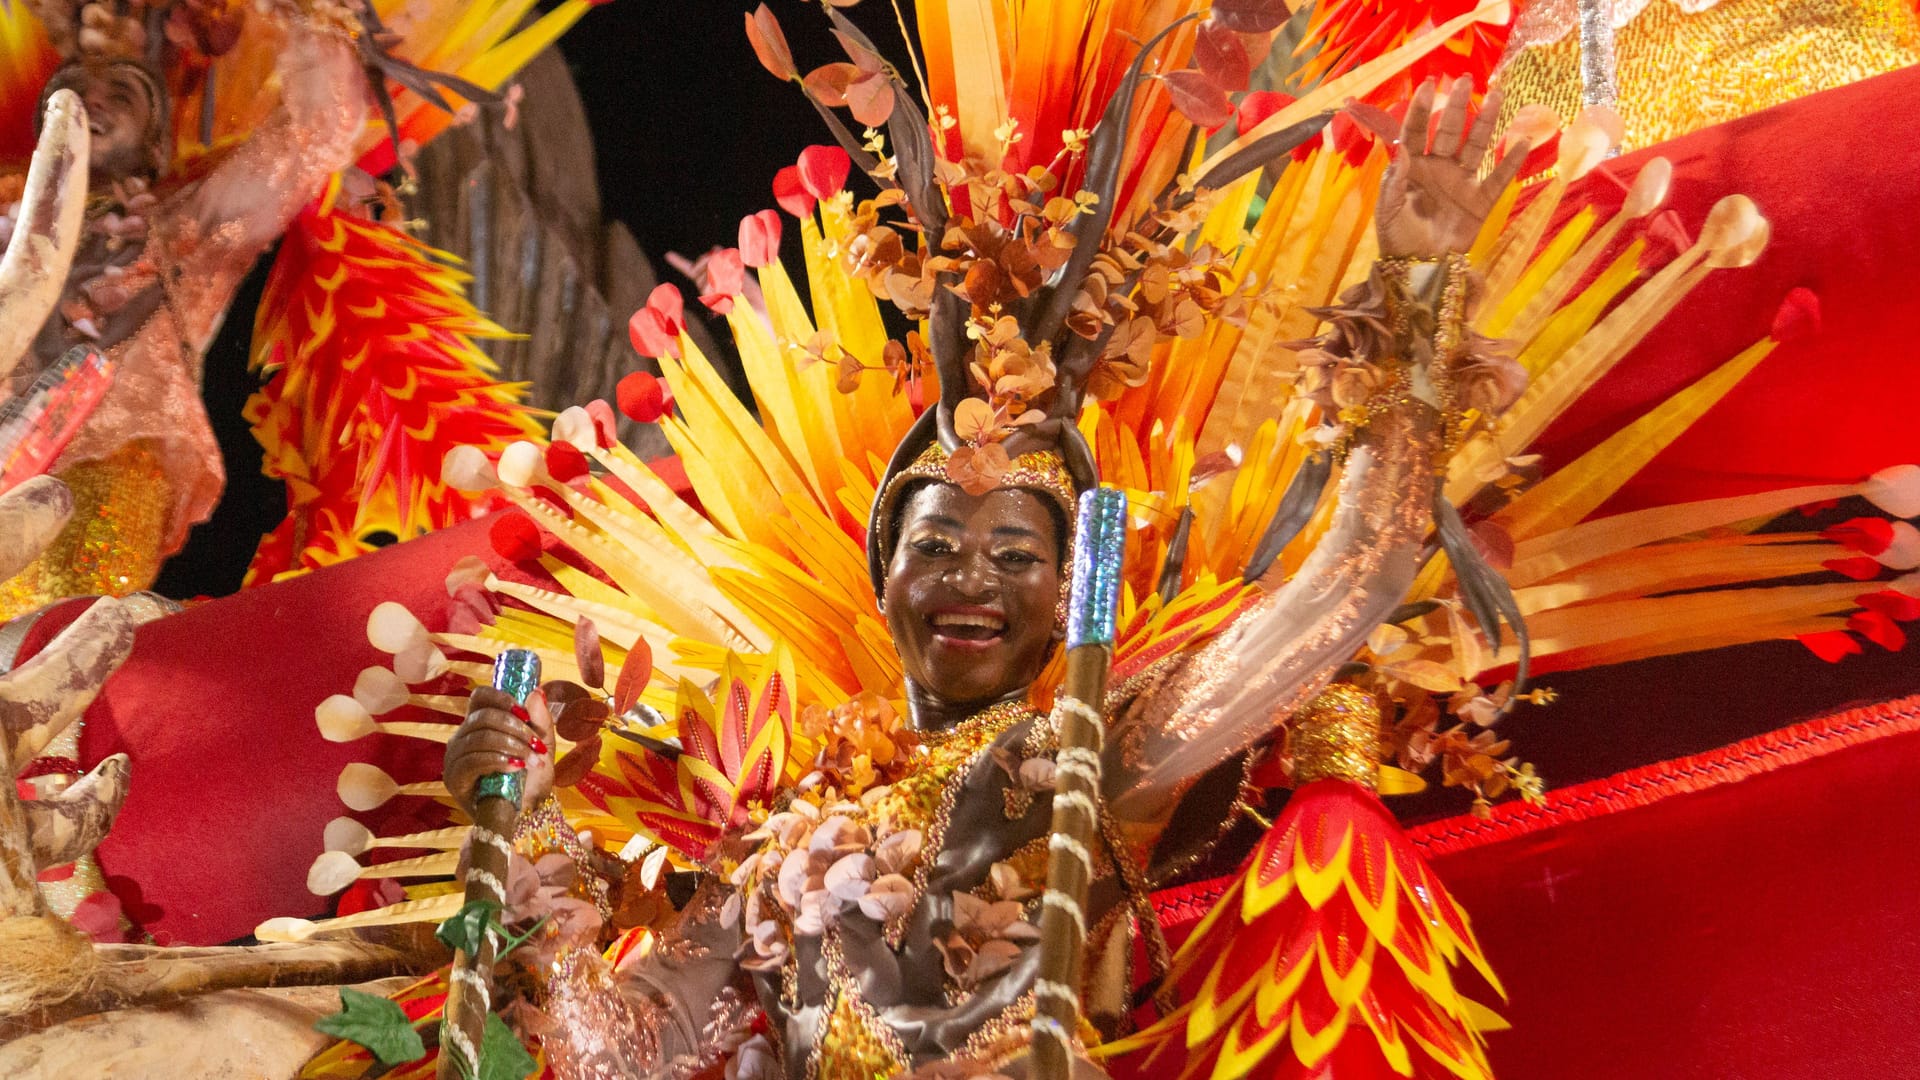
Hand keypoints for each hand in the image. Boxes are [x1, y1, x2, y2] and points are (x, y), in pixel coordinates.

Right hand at [444, 686, 554, 815]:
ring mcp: (455, 758)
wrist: (524, 814)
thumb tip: (536, 692)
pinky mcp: (454, 778)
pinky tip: (516, 767)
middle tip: (537, 745)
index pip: (480, 697)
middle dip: (516, 728)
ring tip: (533, 760)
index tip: (523, 711)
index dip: (500, 698)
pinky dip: (499, 760)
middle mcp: (462, 737)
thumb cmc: (530, 779)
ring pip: (481, 737)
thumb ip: (540, 721)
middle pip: (483, 717)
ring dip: (512, 746)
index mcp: (479, 724)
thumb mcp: (542, 746)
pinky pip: (474, 760)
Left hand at [1376, 81, 1529, 258]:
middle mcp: (1438, 168)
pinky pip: (1497, 178)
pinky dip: (1510, 162)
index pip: (1415, 132)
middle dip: (1456, 105)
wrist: (1419, 268)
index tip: (1427, 86)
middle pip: (1448, 130)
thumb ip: (1393, 182)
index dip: (1419, 110)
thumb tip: (1401, 151)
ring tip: (1496, 96)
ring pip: (1475, 145)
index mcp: (1412, 168)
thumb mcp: (1388, 212)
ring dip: (1486, 121)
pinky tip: (1521, 141)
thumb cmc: (1397, 239)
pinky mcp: (1480, 201)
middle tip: (1464, 80)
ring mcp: (1461, 182)